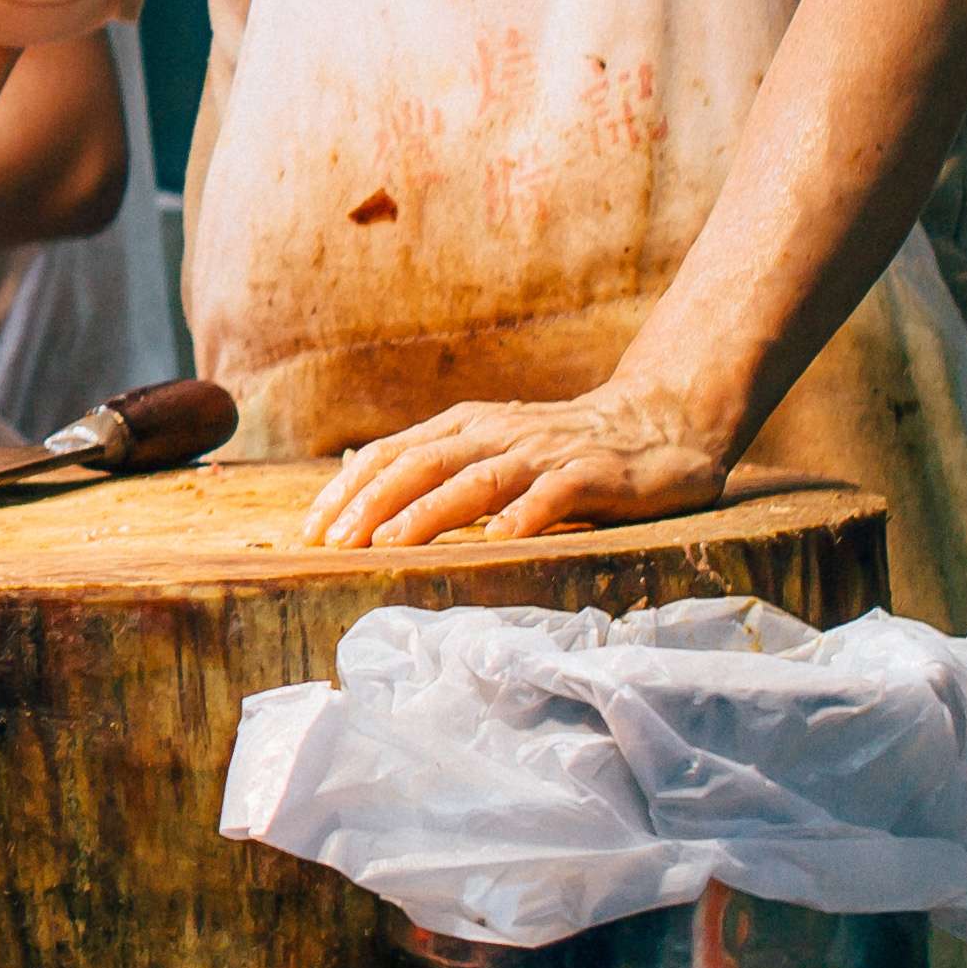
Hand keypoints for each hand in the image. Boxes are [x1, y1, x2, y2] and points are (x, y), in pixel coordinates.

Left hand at [299, 381, 738, 549]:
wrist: (658, 424)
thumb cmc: (562, 447)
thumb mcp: (492, 446)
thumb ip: (438, 463)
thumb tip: (360, 482)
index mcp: (466, 427)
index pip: (391, 454)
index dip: (347, 490)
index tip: (308, 530)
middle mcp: (497, 433)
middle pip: (422, 464)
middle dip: (372, 504)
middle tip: (333, 543)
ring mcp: (544, 452)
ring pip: (477, 480)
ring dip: (430, 511)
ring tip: (391, 543)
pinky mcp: (593, 474)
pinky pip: (555, 494)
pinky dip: (526, 515)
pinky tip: (501, 539)